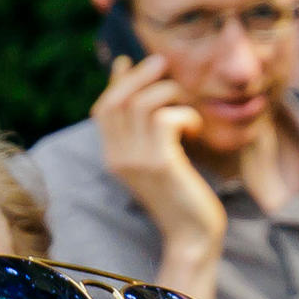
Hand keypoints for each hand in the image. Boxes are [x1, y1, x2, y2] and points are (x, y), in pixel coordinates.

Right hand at [93, 53, 227, 297]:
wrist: (193, 238)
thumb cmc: (184, 199)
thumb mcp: (158, 165)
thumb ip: (148, 138)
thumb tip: (152, 101)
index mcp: (113, 157)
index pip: (103, 110)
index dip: (115, 83)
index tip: (128, 62)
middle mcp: (118, 158)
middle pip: (116, 100)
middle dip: (139, 75)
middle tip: (162, 60)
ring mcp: (137, 161)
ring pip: (141, 104)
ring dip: (167, 92)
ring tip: (185, 102)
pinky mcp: (160, 164)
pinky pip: (165, 119)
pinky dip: (184, 115)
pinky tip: (196, 128)